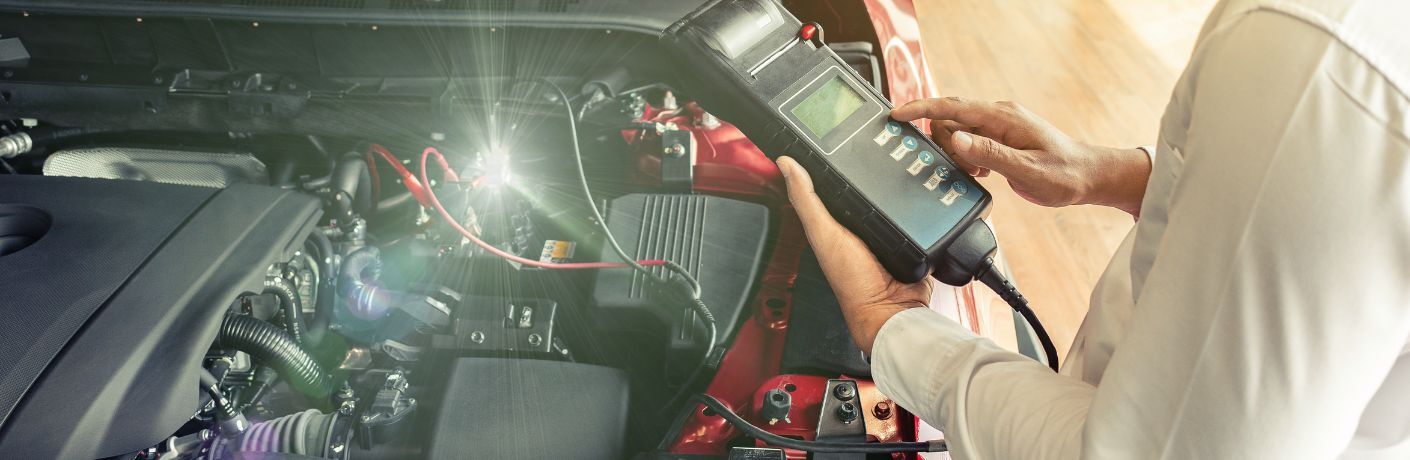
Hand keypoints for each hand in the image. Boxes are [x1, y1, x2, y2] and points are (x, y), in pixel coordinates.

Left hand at [777, 156, 930, 354]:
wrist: (893, 307)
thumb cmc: (853, 281)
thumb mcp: (824, 234)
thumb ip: (806, 200)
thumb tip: (785, 164)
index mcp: (833, 222)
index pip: (828, 182)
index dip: (830, 160)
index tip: (834, 134)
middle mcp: (858, 225)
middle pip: (864, 185)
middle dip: (872, 166)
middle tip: (878, 138)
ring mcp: (886, 229)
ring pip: (891, 194)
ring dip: (899, 182)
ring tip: (903, 158)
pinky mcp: (911, 234)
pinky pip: (915, 210)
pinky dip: (919, 200)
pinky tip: (920, 188)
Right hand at [892, 97, 1150, 215]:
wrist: (1089, 176)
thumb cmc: (1064, 175)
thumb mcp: (1027, 170)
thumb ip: (990, 154)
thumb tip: (957, 140)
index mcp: (1002, 118)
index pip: (952, 107)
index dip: (921, 110)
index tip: (896, 115)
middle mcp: (998, 116)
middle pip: (949, 120)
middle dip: (944, 145)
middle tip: (965, 170)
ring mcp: (998, 125)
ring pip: (957, 132)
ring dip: (957, 154)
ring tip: (979, 174)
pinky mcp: (999, 136)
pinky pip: (969, 140)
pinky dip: (966, 157)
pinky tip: (982, 173)